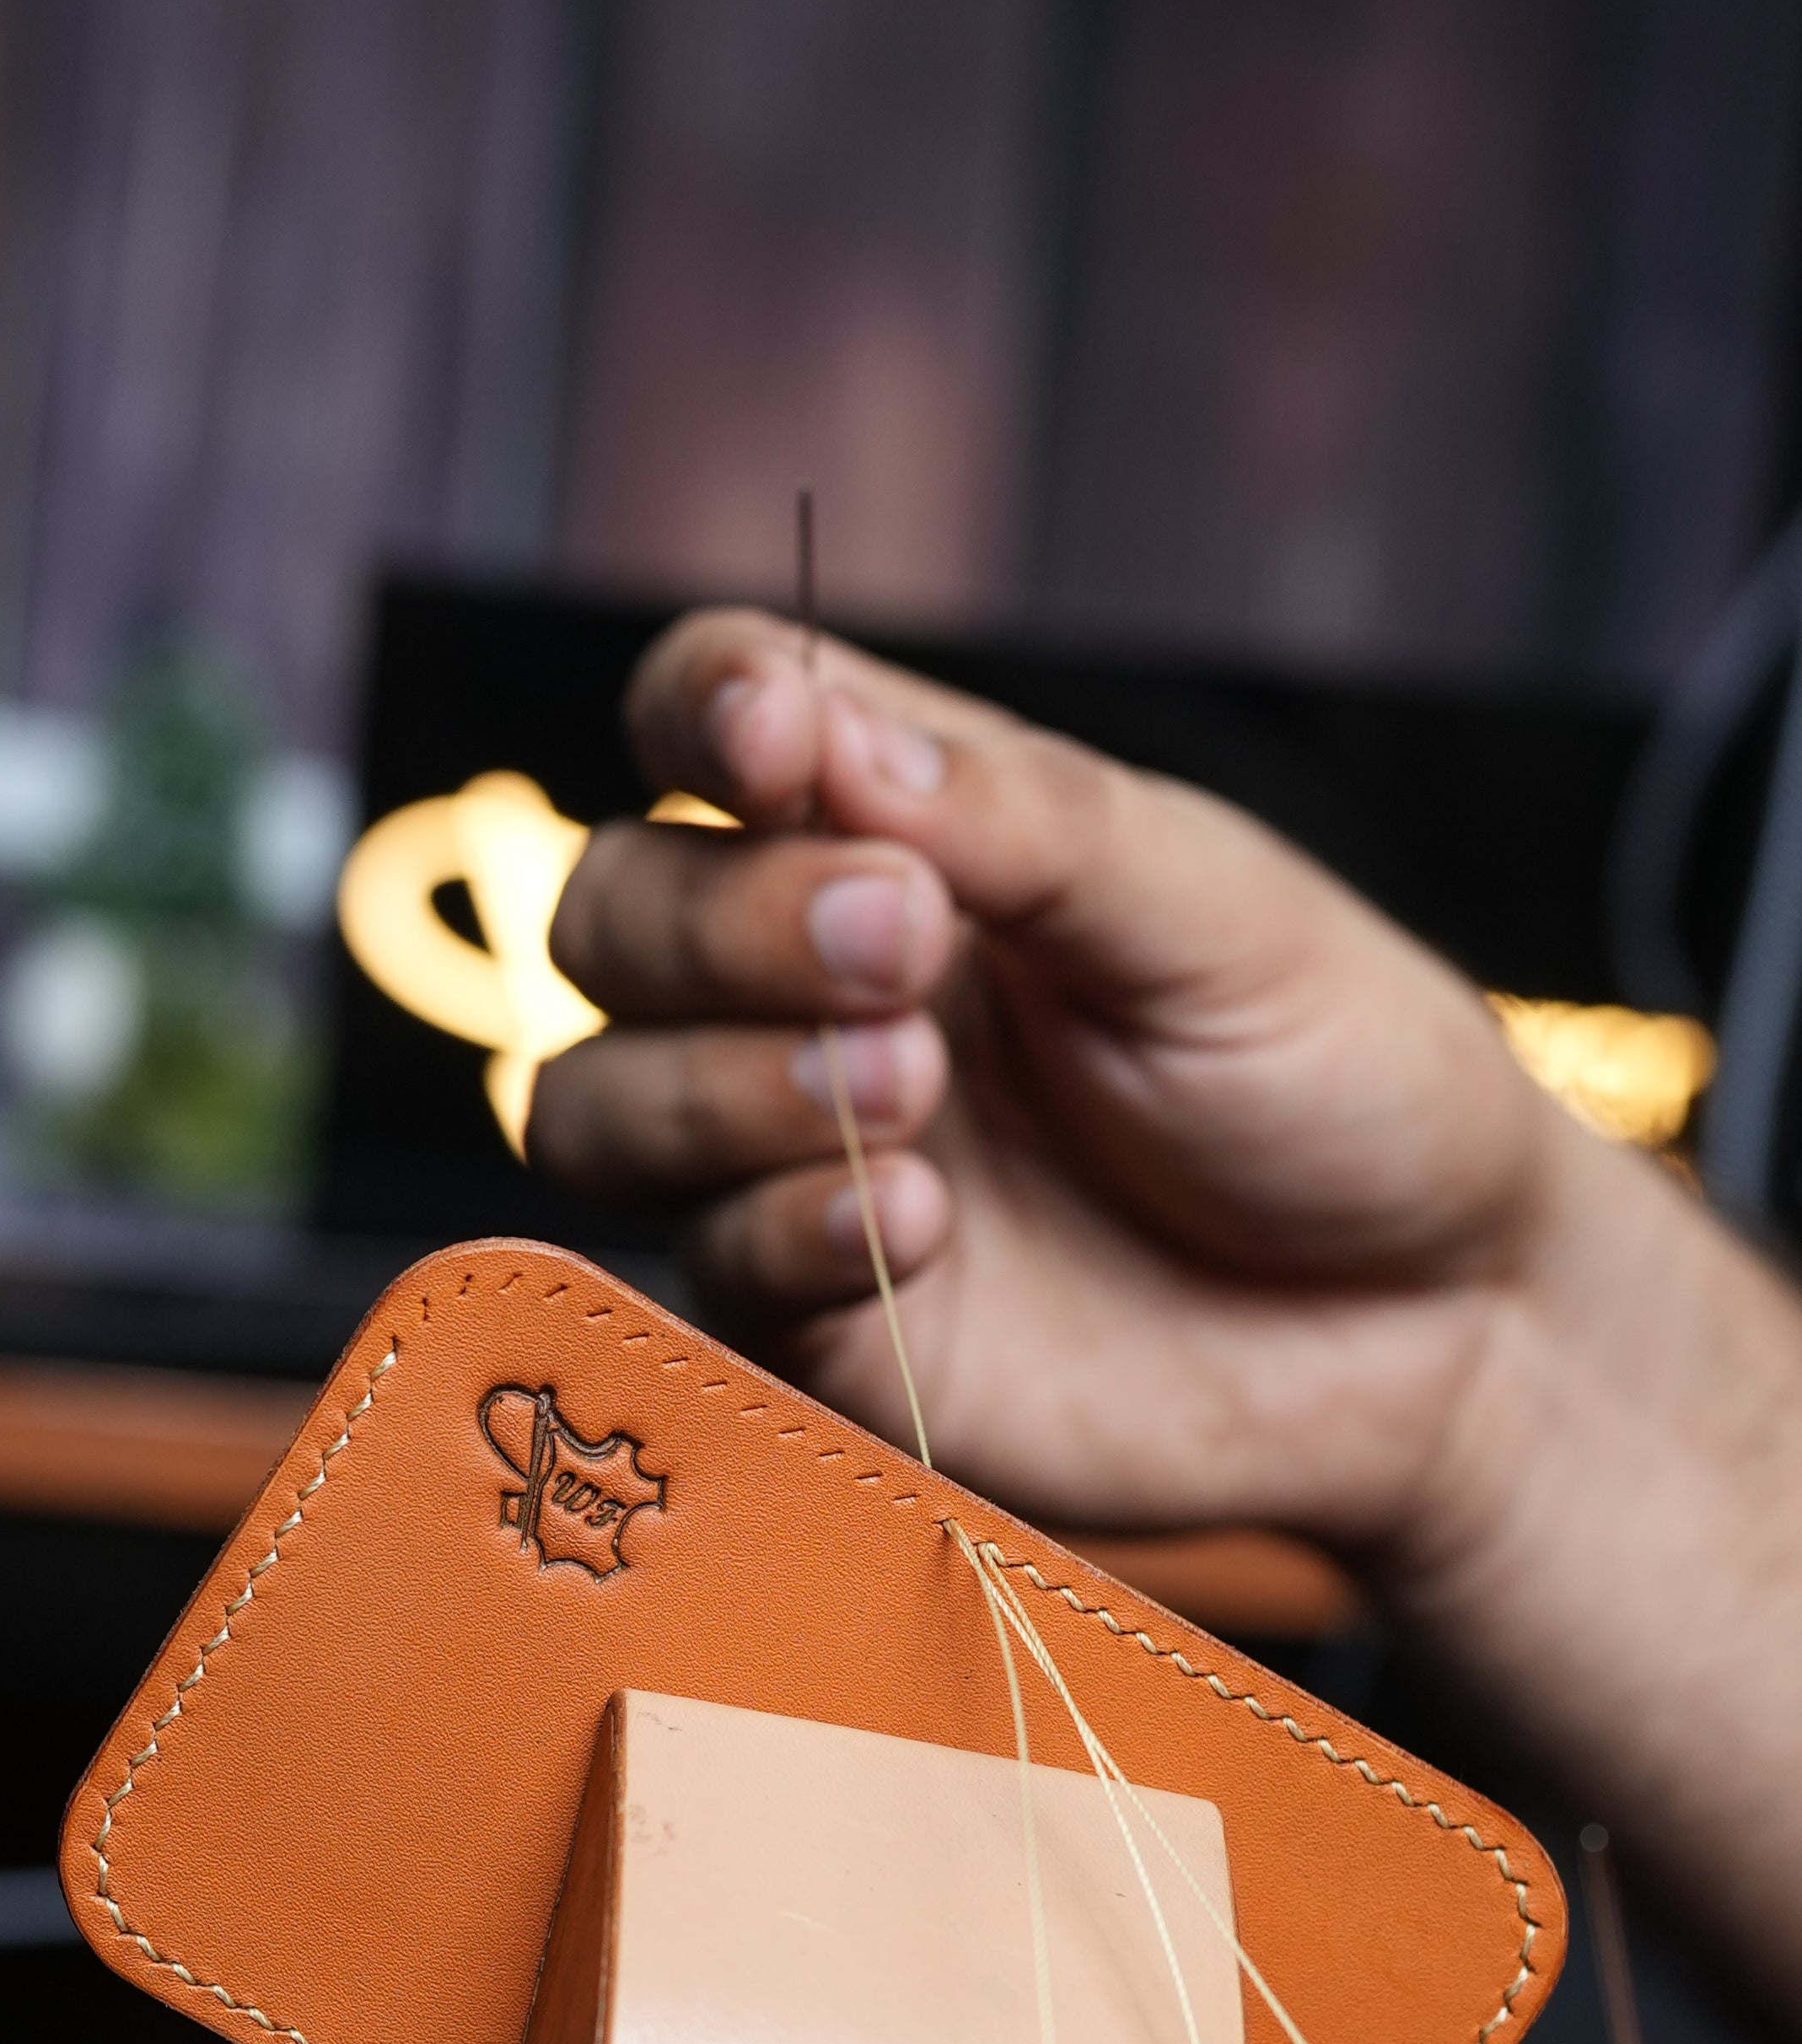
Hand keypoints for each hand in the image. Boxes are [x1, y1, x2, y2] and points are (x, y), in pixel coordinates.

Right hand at [534, 608, 1594, 1556]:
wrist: (1442, 1321)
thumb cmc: (1340, 1078)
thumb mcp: (1213, 907)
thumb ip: (1020, 817)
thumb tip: (822, 731)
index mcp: (906, 837)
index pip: (712, 719)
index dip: (702, 713)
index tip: (770, 744)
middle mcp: (814, 990)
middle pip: (615, 913)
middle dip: (725, 924)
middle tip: (904, 945)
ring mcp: (800, 1160)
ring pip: (601, 1104)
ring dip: (725, 1083)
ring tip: (909, 1093)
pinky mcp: (828, 1330)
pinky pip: (706, 1275)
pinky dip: (778, 1227)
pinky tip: (913, 1218)